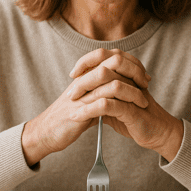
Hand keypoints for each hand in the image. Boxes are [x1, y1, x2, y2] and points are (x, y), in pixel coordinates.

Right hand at [21, 48, 151, 164]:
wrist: (45, 133)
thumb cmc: (67, 118)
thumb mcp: (86, 99)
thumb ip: (100, 91)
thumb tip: (120, 88)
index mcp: (86, 75)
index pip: (113, 57)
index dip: (132, 64)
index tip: (144, 77)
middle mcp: (84, 79)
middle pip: (114, 62)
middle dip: (134, 71)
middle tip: (146, 84)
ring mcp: (81, 93)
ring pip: (111, 81)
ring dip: (131, 90)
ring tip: (142, 101)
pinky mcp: (79, 110)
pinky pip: (103, 102)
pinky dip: (119, 105)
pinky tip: (129, 112)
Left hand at [69, 49, 183, 160]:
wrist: (157, 133)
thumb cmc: (136, 117)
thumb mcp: (116, 102)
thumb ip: (102, 94)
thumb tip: (82, 90)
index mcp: (126, 73)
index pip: (104, 55)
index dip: (86, 61)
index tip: (73, 74)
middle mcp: (130, 78)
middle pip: (104, 65)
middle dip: (83, 78)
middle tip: (70, 93)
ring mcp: (133, 92)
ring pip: (107, 82)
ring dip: (86, 92)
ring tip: (72, 104)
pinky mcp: (133, 109)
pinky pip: (108, 105)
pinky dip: (90, 109)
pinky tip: (78, 116)